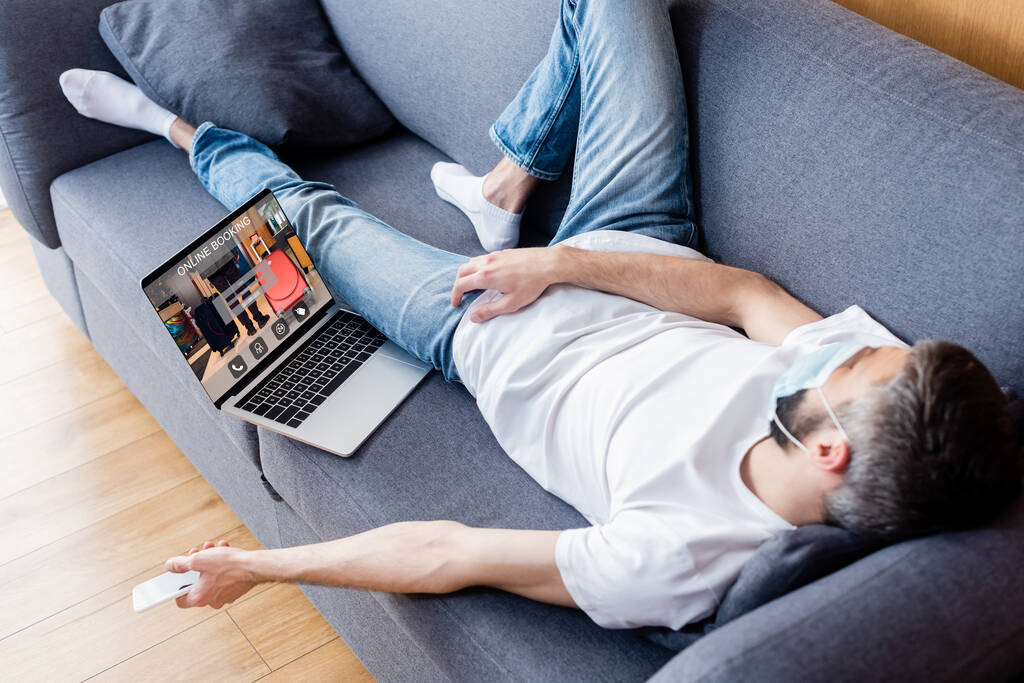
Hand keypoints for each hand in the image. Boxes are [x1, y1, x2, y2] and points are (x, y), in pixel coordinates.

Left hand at [166, 540, 257, 608]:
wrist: (254, 566)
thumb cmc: (229, 565)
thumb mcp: (198, 560)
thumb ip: (180, 564)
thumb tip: (171, 566)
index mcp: (199, 598)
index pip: (179, 599)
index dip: (176, 586)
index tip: (177, 576)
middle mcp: (211, 600)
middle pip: (196, 583)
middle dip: (196, 566)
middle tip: (198, 554)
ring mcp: (224, 596)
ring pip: (210, 578)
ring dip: (209, 562)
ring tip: (214, 549)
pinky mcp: (234, 590)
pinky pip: (222, 578)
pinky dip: (221, 566)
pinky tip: (224, 553)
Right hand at [450, 247, 565, 322]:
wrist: (547, 263)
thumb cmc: (531, 284)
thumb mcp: (511, 303)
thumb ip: (490, 311)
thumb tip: (473, 317)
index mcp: (485, 277)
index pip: (460, 285)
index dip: (455, 295)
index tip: (456, 303)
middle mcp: (486, 263)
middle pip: (462, 271)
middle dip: (457, 284)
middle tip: (460, 295)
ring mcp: (493, 255)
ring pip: (471, 262)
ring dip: (466, 273)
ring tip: (471, 284)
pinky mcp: (502, 252)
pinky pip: (482, 258)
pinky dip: (477, 266)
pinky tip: (486, 274)